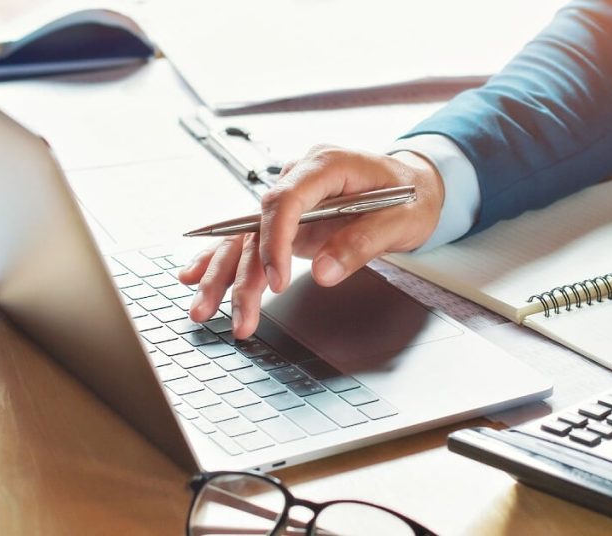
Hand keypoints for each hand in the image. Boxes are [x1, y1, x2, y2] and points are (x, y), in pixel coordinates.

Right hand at [177, 144, 444, 338]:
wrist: (417, 185)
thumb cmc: (412, 196)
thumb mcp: (401, 220)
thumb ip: (360, 244)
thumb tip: (322, 273)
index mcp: (327, 165)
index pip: (285, 199)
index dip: (275, 241)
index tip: (276, 280)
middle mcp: (301, 177)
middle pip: (257, 224)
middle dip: (241, 272)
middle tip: (237, 314)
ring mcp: (292, 198)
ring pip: (247, 236)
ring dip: (224, 275)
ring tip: (203, 310)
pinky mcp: (289, 219)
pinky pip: (250, 238)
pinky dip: (224, 259)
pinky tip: (195, 277)